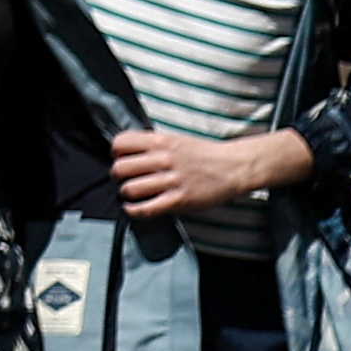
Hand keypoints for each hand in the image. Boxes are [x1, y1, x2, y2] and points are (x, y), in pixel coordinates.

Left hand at [110, 125, 300, 219]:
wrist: (233, 167)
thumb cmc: (202, 154)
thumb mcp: (175, 140)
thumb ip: (151, 145)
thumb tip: (123, 154)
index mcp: (161, 141)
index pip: (120, 143)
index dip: (116, 153)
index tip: (121, 159)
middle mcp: (163, 159)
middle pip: (120, 168)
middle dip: (117, 176)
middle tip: (124, 179)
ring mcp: (172, 180)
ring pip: (130, 189)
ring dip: (126, 194)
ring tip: (132, 194)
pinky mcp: (180, 200)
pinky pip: (146, 208)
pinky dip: (134, 211)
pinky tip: (133, 209)